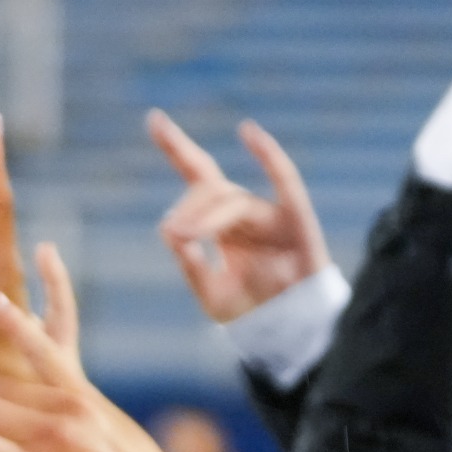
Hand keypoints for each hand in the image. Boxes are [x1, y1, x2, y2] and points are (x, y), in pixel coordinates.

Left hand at [146, 109, 330, 323]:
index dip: (176, 147)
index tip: (154, 118)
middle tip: (175, 235)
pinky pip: (285, 182)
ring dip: (207, 216)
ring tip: (186, 235)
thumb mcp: (211, 293)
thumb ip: (191, 265)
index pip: (197, 175)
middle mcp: (244, 211)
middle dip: (189, 209)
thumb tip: (169, 230)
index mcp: (222, 223)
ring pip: (233, 201)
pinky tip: (249, 132)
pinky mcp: (296, 220)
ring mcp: (270, 214)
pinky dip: (268, 157)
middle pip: (210, 191)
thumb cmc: (253, 311)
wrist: (290, 333)